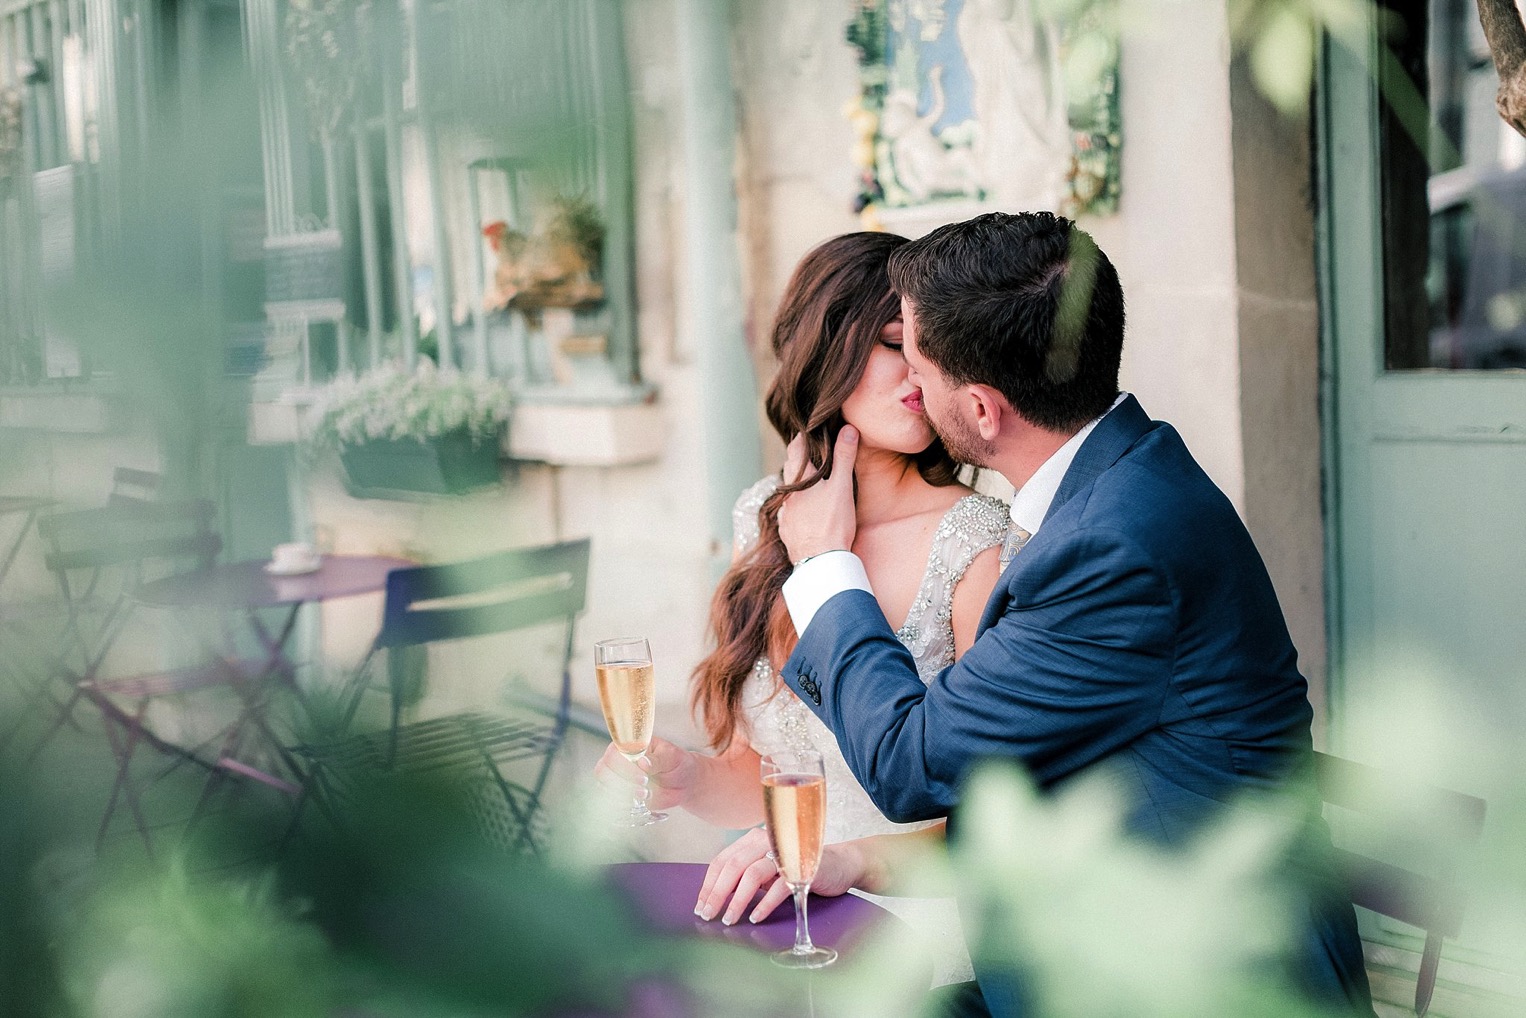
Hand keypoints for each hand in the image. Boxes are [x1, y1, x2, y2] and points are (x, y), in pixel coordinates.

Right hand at [593, 736, 694, 811]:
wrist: (683, 782)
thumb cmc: (675, 762)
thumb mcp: (671, 756)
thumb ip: (658, 759)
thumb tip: (643, 762)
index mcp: (627, 746)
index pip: (613, 755)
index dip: (624, 767)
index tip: (643, 777)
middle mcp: (617, 762)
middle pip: (603, 772)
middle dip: (623, 783)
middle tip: (644, 789)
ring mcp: (616, 780)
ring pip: (605, 789)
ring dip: (623, 796)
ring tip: (646, 795)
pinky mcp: (621, 796)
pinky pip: (613, 803)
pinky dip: (624, 806)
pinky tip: (640, 804)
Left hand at [693, 827, 866, 924]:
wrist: (840, 864)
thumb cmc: (798, 868)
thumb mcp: (767, 868)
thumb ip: (745, 874)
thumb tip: (716, 898)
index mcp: (753, 839)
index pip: (723, 860)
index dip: (709, 884)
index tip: (700, 906)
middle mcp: (767, 840)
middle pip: (733, 866)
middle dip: (718, 893)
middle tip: (709, 916)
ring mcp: (785, 853)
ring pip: (752, 875)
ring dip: (738, 900)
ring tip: (730, 919)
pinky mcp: (802, 868)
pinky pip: (778, 887)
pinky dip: (764, 903)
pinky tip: (756, 917)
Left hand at [778, 427, 859, 564]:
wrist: (821, 561)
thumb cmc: (833, 523)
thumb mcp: (842, 486)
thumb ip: (844, 457)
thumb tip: (848, 428)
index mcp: (799, 480)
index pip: (795, 451)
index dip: (801, 439)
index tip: (806, 432)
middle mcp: (787, 496)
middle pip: (790, 471)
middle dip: (798, 460)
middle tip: (807, 452)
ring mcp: (784, 515)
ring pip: (788, 493)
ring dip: (797, 485)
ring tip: (808, 482)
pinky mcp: (786, 531)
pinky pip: (788, 513)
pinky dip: (795, 506)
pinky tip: (802, 511)